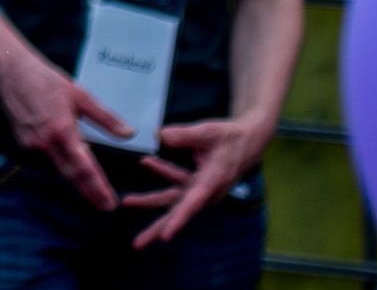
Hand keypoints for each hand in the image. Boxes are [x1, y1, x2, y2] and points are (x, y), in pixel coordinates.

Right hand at [0, 49, 128, 210]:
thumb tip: (129, 133)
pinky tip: (71, 166)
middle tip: (105, 207)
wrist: (10, 73)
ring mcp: (32, 145)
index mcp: (63, 131)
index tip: (109, 203)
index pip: (85, 167)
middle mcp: (46, 143)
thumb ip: (105, 118)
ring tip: (92, 192)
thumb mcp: (80, 95)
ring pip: (58, 169)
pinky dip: (61, 166)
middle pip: (71, 176)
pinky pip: (46, 159)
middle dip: (89, 193)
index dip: (98, 187)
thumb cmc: (46, 80)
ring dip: (75, 182)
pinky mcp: (23, 143)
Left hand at [122, 115, 270, 247]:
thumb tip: (159, 135)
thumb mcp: (209, 131)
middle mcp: (206, 191)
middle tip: (137, 244)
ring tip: (128, 201)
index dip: (178, 220)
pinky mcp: (198, 182)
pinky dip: (163, 170)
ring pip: (173, 199)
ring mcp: (201, 188)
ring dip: (150, 199)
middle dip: (157, 227)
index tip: (164, 237)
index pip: (193, 204)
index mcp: (212, 183)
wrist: (248, 141)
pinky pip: (177, 180)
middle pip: (178, 212)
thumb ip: (184, 135)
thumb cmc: (231, 138)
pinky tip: (147, 162)